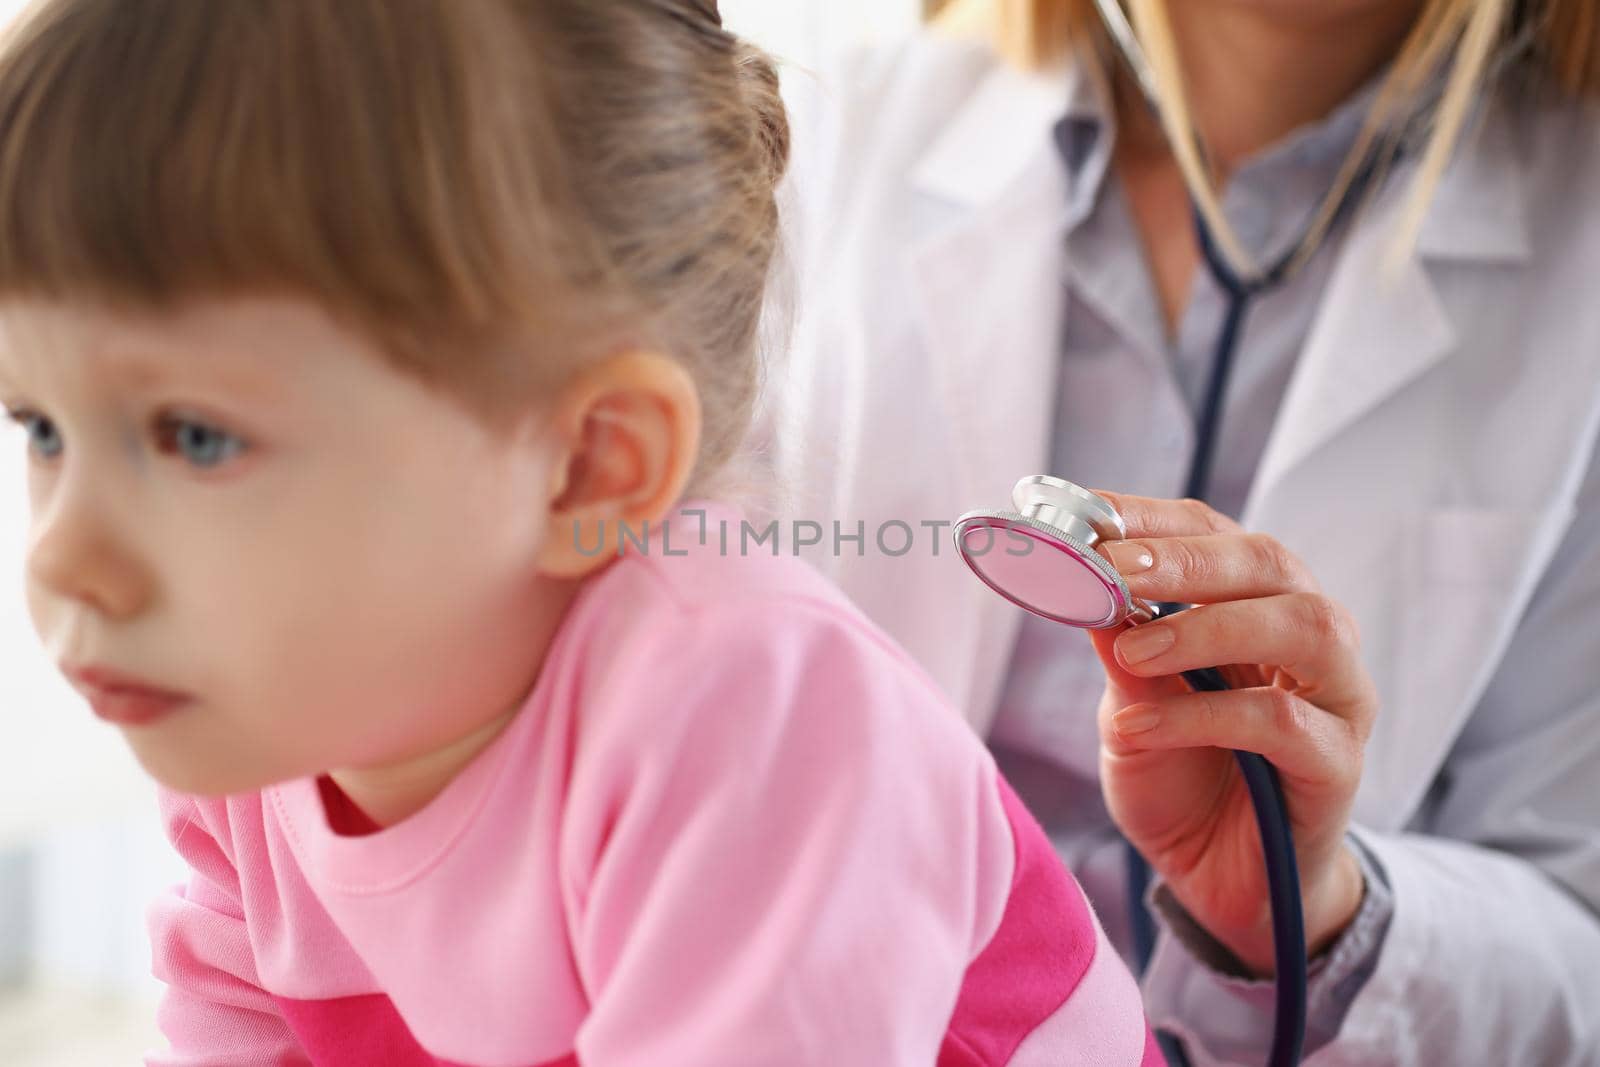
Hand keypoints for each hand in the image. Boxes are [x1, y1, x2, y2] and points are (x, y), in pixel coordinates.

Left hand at [1087, 492, 1377, 975]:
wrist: (1219, 880)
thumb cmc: (1179, 778)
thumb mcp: (1130, 707)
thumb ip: (1119, 648)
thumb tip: (1078, 579)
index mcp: (1253, 603)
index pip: (1212, 531)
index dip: (1151, 517)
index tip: (1084, 513)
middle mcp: (1308, 635)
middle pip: (1270, 562)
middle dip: (1186, 559)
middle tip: (1113, 569)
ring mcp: (1337, 696)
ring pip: (1303, 626)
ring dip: (1209, 626)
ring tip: (1134, 648)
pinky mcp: (1338, 763)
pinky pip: (1283, 721)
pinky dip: (1204, 716)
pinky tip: (1139, 727)